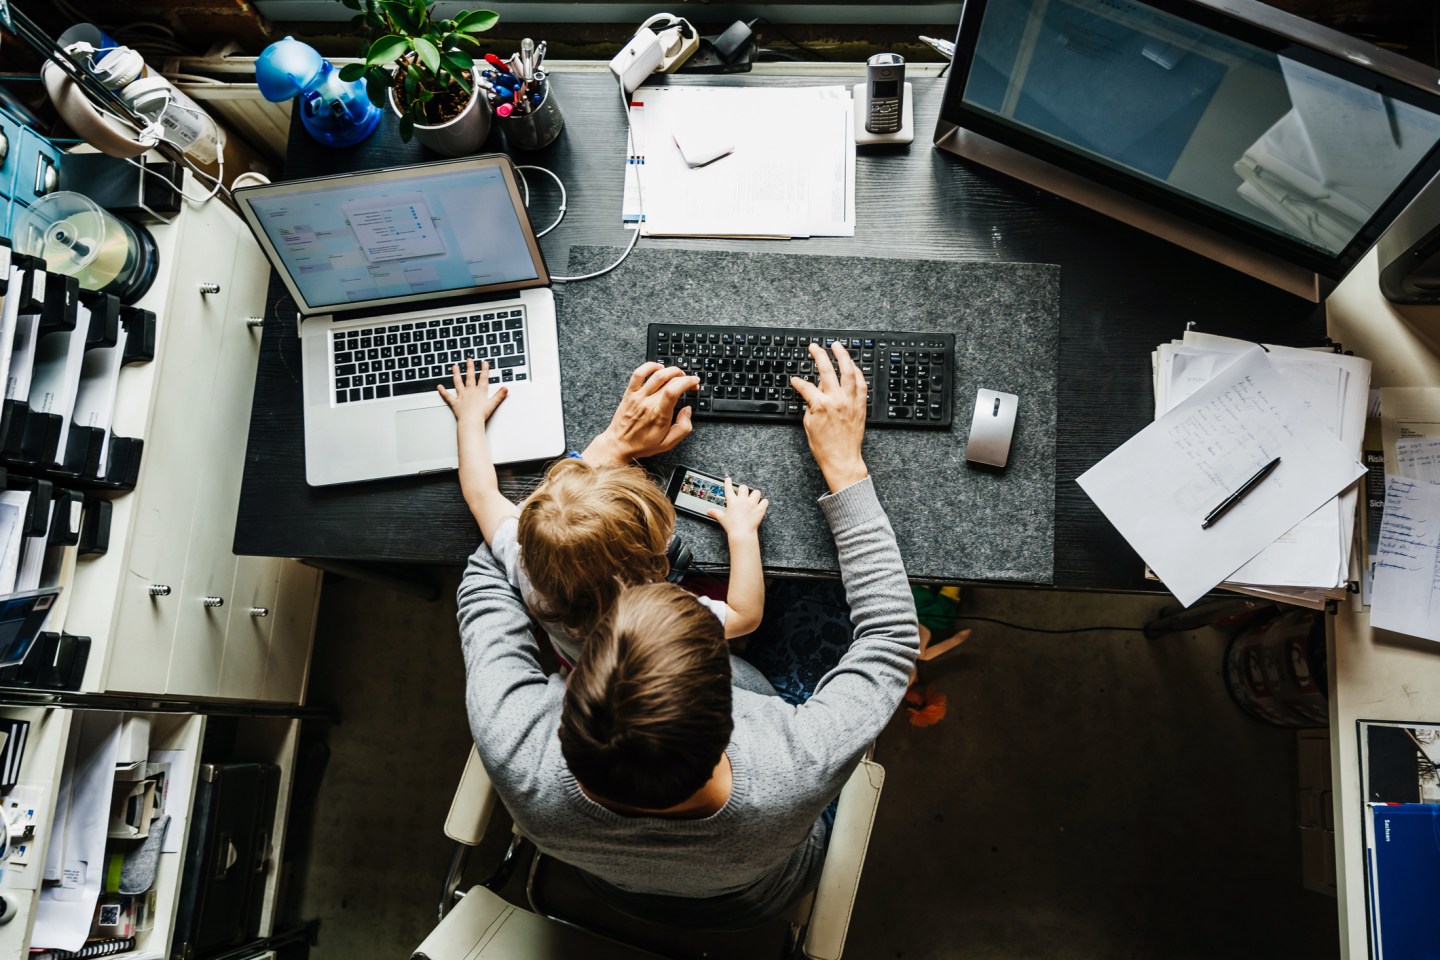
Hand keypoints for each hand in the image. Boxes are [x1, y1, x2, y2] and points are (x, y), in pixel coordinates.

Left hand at [437, 359, 507, 427]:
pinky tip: (439, 386)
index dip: (484, 370)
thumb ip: (499, 395)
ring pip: (458, 383)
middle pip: (470, 377)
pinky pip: (448, 396)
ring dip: (456, 374)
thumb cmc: (481, 415)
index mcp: (479, 392)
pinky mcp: (455, 403)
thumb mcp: (493, 404)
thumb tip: (505, 389)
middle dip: (470, 368)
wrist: (471, 421)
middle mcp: (470, 392)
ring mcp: (462, 396)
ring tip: (455, 367)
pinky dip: (443, 391)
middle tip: (469, 360)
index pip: (483, 378)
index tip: (484, 362)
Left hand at [583, 362, 699, 464]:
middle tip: (689, 382)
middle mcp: (648, 403)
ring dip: (671, 370)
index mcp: (659, 415)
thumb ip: (683, 428)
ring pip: (656, 374)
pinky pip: (638, 373)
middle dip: (684, 377)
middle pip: (669, 380)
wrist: (619, 444)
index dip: (687, 381)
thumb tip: (688, 410)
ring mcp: (638, 396)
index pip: (674, 390)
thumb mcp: (668, 443)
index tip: (695, 382)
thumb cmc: (643, 444)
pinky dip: (649, 366)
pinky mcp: (630, 393)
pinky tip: (658, 367)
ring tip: (678, 374)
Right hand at [707, 477, 768, 536]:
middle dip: (743, 489)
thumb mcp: (722, 519)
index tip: (728, 479)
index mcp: (732, 501)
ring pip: (756, 492)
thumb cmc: (731, 526)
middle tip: (743, 494)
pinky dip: (764, 503)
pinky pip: (765, 501)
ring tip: (754, 498)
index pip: (729, 488)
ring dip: (755, 494)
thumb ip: (715, 513)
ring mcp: (752, 504)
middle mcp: (742, 500)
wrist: (742, 533)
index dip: (728, 482)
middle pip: (744, 487)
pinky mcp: (760, 509)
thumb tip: (708, 511)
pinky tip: (762, 505)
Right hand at [789, 342, 868, 492]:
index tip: (795, 380)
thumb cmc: (824, 447)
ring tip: (837, 346)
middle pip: (827, 370)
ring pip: (848, 371)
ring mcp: (851, 401)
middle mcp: (837, 399)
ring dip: (842, 356)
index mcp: (821, 405)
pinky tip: (852, 366)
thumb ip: (810, 404)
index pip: (806, 386)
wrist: (842, 459)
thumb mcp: (809, 424)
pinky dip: (857, 372)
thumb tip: (812, 393)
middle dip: (818, 355)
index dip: (798, 382)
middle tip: (814, 347)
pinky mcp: (860, 405)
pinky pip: (861, 383)